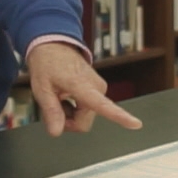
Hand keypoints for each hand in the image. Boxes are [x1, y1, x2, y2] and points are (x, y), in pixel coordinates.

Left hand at [27, 42, 142, 136]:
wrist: (53, 45)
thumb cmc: (47, 62)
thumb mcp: (42, 88)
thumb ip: (51, 112)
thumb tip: (57, 132)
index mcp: (83, 85)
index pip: (103, 105)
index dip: (120, 117)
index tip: (135, 124)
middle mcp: (97, 87)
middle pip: (84, 122)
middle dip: (68, 121)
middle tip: (54, 105)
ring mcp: (99, 88)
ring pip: (85, 117)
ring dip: (70, 113)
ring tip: (60, 96)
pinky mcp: (98, 89)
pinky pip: (88, 109)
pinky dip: (74, 107)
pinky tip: (66, 95)